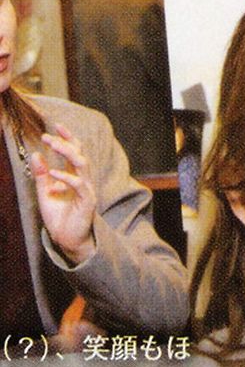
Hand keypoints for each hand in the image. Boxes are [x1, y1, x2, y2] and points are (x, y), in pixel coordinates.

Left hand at [30, 123, 96, 264]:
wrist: (66, 240)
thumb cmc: (59, 218)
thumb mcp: (44, 193)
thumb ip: (41, 175)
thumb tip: (36, 154)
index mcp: (74, 177)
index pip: (75, 152)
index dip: (68, 137)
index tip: (55, 126)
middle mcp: (83, 181)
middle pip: (80, 154)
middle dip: (65, 142)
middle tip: (47, 136)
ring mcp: (87, 191)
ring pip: (82, 165)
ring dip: (67, 152)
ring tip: (52, 145)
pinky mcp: (88, 202)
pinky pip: (79, 184)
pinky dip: (66, 177)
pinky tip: (53, 173)